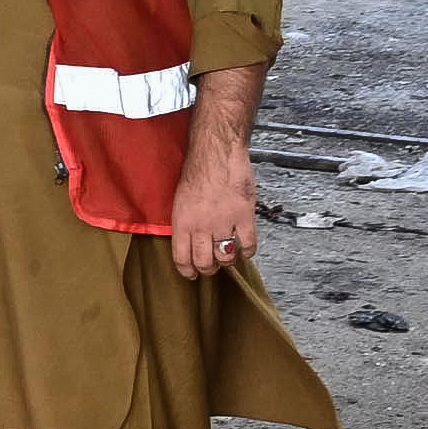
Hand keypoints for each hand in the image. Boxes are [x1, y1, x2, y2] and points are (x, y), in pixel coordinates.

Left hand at [171, 138, 258, 281]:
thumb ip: (184, 223)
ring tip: (228, 256)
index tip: (192, 274)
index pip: (182, 259)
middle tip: (212, 266)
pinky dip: (248, 252)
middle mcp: (201, 227)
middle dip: (208, 269)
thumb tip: (188, 241)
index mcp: (182, 223)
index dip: (188, 271)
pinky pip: (249, 245)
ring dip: (228, 261)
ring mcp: (224, 223)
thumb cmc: (197, 172)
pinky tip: (245, 250)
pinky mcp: (244, 217)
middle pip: (205, 263)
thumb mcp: (179, 201)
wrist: (216, 154)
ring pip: (226, 257)